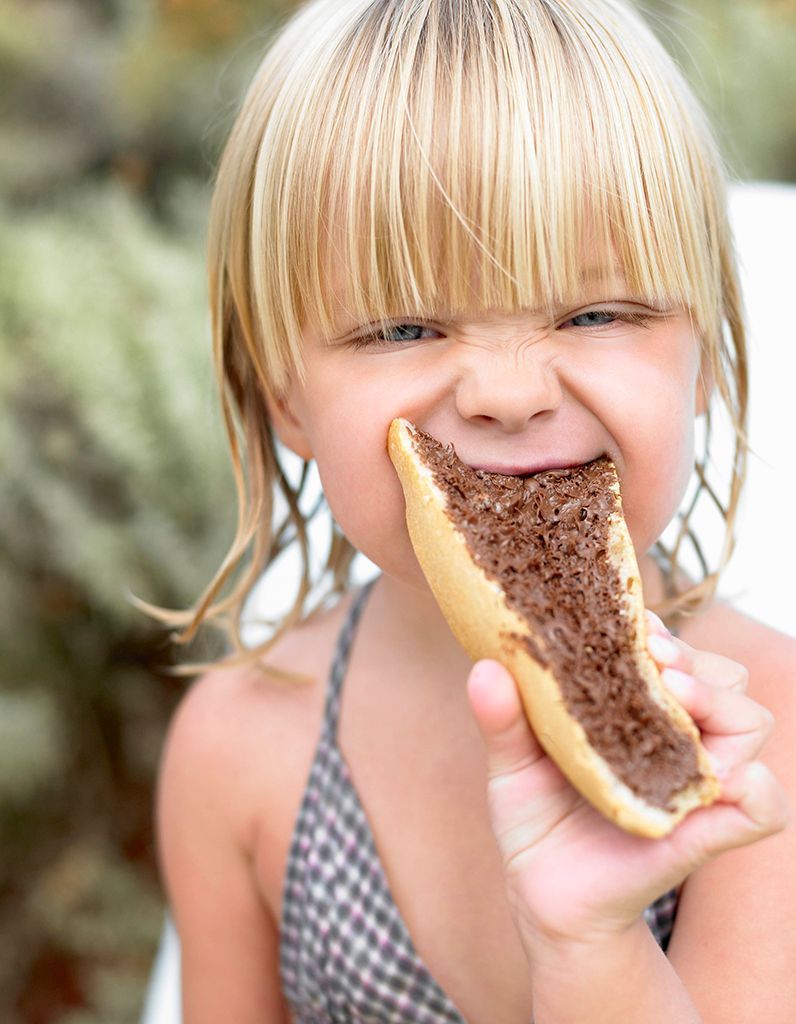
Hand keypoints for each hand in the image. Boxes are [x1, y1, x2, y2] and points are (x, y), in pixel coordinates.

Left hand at [467, 615, 789, 951]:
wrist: (542, 898)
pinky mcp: (707, 834)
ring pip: (750, 722)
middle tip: (657, 662)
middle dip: (694, 659)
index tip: (636, 626)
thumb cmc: (535, 820)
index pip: (674, 653)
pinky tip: (715, 777)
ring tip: (677, 700)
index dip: (663, 633)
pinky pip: (764, 805)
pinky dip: (755, 787)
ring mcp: (695, 783)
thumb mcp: (511, 764)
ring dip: (720, 703)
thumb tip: (485, 668)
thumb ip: (502, 719)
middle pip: (723, 675)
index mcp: (636, 708)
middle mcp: (674, 737)